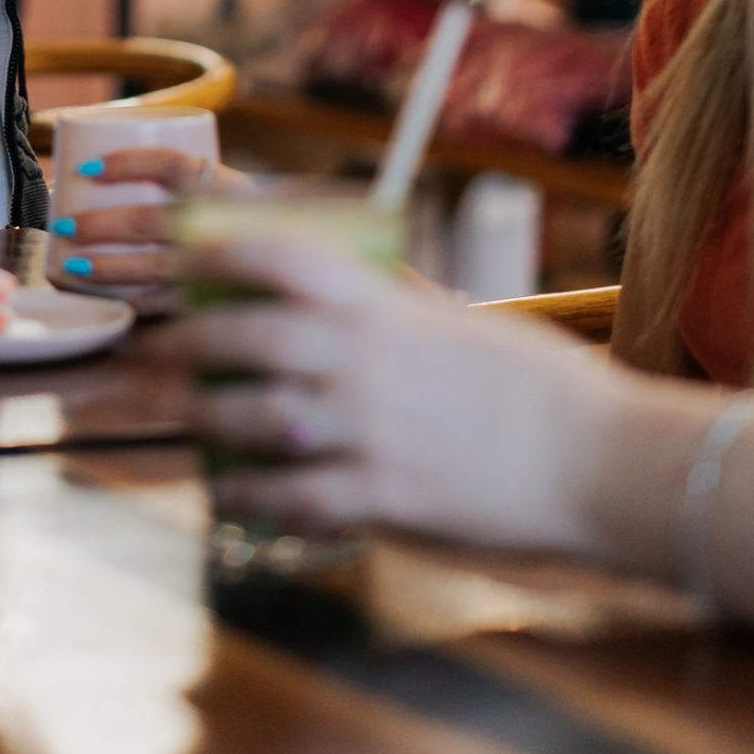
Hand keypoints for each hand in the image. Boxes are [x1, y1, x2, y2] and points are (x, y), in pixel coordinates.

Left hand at [51, 145, 251, 302]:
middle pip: (152, 221)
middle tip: (63, 223)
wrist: (314, 272)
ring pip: (156, 269)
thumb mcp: (238, 199)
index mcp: (230, 189)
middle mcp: (227, 228)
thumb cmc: (260, 231)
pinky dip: (134, 304)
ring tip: (72, 265)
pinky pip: (170, 308)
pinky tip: (108, 300)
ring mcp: (225, 272)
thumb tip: (101, 175)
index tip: (86, 168)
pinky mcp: (220, 308)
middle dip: (101, 224)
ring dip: (109, 268)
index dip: (127, 163)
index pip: (172, 166)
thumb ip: (193, 189)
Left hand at [138, 230, 604, 550]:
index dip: (215, 254)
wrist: (599, 462)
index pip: (275, 259)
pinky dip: (247, 494)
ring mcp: (364, 431)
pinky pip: (287, 496)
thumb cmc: (538, 386)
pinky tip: (228, 491)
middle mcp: (359, 360)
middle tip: (155, 351)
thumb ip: (390, 303)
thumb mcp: (456, 320)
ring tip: (182, 418)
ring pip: (248, 417)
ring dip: (203, 417)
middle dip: (185, 344)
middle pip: (240, 339)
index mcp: (380, 306)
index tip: (181, 261)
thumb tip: (339, 282)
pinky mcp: (379, 499)